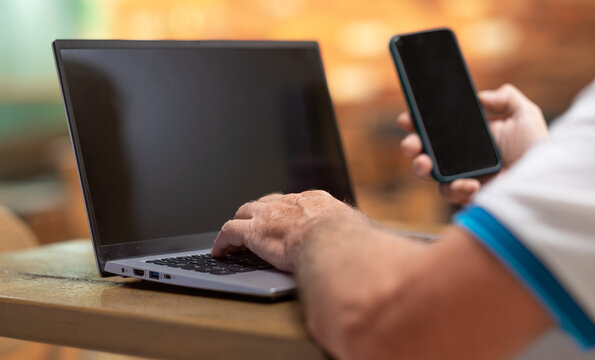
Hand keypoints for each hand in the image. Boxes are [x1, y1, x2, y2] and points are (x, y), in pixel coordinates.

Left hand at [211, 190, 366, 271]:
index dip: (285, 211)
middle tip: (254, 223)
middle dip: (258, 212)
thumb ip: (354, 232)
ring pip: (244, 212)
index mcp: (315, 200)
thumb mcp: (357, 230)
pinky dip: (222, 241)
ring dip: (239, 224)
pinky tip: (219, 251)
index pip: (294, 201)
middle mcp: (290, 202)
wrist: (332, 242)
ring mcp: (270, 215)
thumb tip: (366, 241)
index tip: (284, 219)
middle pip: (266, 202)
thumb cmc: (350, 240)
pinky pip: (229, 232)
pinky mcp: (254, 232)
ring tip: (234, 237)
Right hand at [398, 84, 547, 204]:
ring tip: (425, 164)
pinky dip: (456, 187)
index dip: (416, 123)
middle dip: (410, 146)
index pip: (433, 129)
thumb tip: (482, 96)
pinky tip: (471, 184)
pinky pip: (450, 193)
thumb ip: (506, 98)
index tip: (407, 118)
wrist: (546, 178)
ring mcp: (459, 177)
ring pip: (429, 175)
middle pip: (423, 151)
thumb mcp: (524, 115)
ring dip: (421, 167)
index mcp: (465, 137)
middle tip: (410, 145)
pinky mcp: (466, 196)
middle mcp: (458, 158)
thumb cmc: (536, 148)